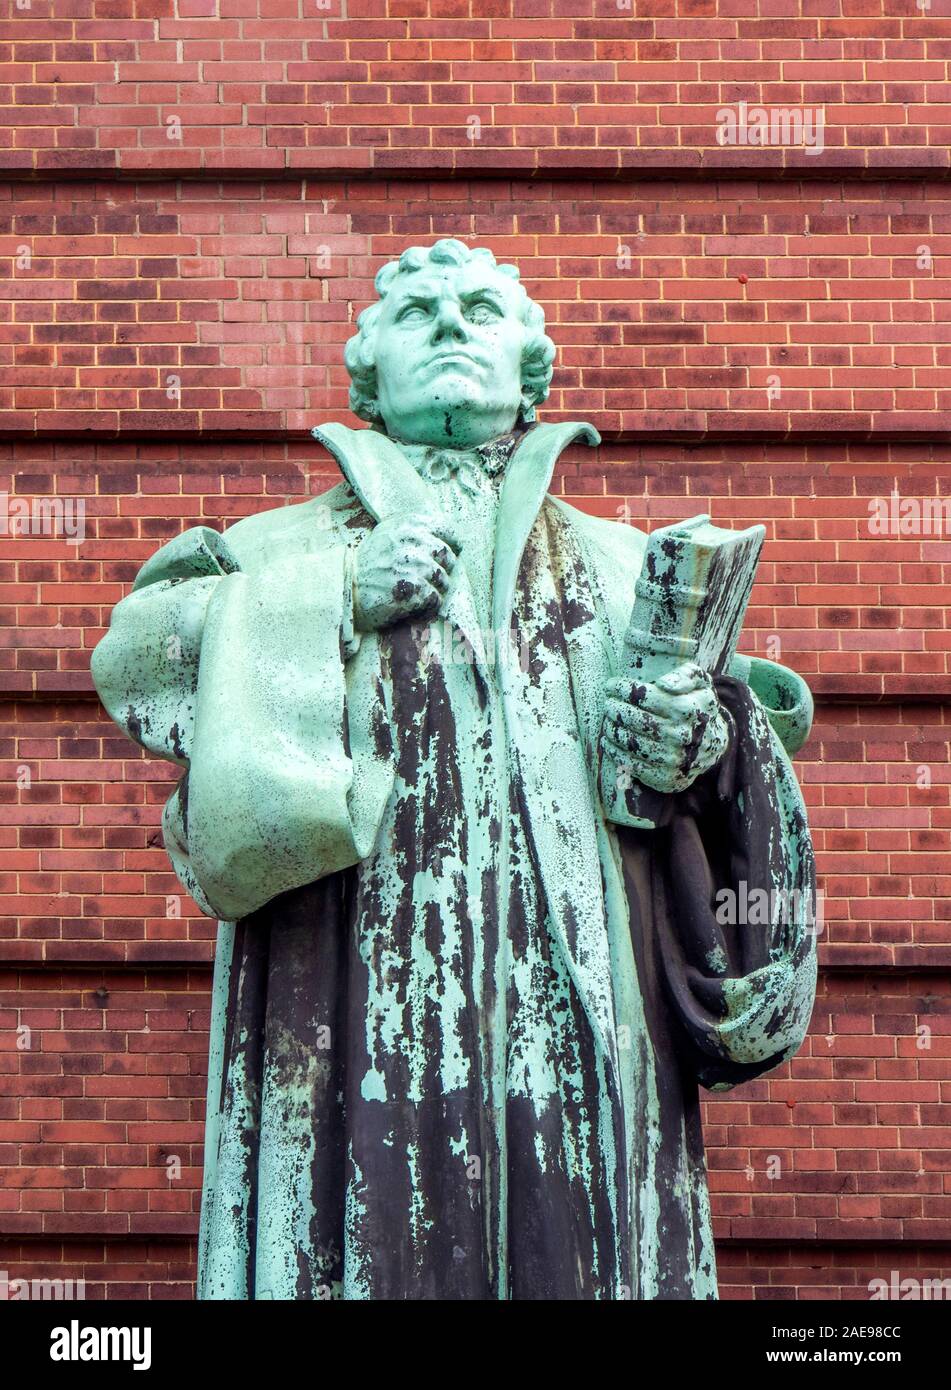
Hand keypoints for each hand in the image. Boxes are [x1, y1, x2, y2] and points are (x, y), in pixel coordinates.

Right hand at [353, 513, 461, 633]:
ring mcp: (413, 565)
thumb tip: (447, 538)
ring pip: (444, 580)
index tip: (443, 556)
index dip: (451, 546)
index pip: (449, 531)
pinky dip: (428, 605)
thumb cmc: (370, 562)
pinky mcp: (412, 589)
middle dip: (442, 570)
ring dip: (434, 589)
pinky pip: (435, 598)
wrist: (347, 587)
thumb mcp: (389, 533)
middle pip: (449, 557)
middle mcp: (413, 542)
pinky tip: (413, 603)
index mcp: (409, 524)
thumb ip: (416, 529)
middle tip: (425, 579)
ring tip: (416, 592)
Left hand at [602, 662, 729, 795]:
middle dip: (614, 709)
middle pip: (632, 719)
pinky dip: (614, 751)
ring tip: (608, 720)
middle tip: (608, 704)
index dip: (623, 689)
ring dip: (611, 729)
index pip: (642, 696)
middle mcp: (679, 735)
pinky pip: (631, 764)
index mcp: (685, 709)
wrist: (714, 744)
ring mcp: (671, 759)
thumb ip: (685, 675)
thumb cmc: (699, 707)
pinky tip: (608, 741)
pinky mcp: (664, 778)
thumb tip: (663, 683)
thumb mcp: (700, 683)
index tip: (611, 685)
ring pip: (629, 741)